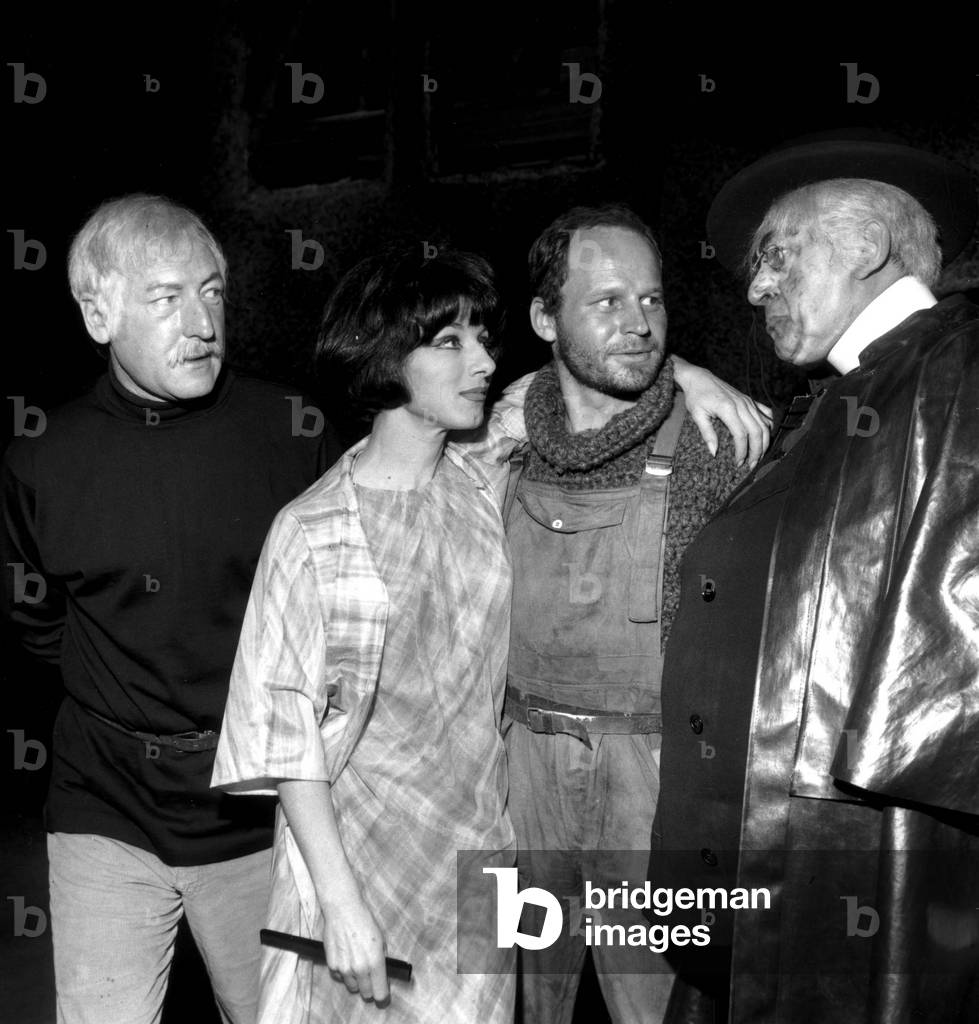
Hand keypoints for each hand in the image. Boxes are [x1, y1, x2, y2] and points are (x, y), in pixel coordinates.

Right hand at [320, 887, 388, 1002]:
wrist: (343, 909)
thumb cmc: (364, 921)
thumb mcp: (380, 939)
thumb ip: (381, 959)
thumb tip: (382, 973)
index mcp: (375, 961)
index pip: (380, 992)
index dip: (382, 995)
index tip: (383, 993)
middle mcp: (359, 968)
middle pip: (366, 993)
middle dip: (370, 988)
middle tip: (371, 977)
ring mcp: (344, 968)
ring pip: (353, 987)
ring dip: (356, 980)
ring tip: (357, 963)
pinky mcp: (332, 965)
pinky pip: (340, 977)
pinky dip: (344, 973)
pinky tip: (346, 958)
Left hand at [671, 355, 772, 467]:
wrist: (699, 378)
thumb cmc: (696, 396)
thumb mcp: (697, 415)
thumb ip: (707, 434)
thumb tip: (714, 452)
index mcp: (728, 408)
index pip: (741, 434)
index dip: (742, 451)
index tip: (738, 463)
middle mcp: (742, 404)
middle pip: (757, 431)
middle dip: (757, 451)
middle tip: (752, 465)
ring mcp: (748, 402)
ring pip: (765, 424)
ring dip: (765, 442)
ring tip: (759, 456)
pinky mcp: (750, 400)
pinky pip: (766, 413)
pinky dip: (769, 426)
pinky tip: (766, 437)